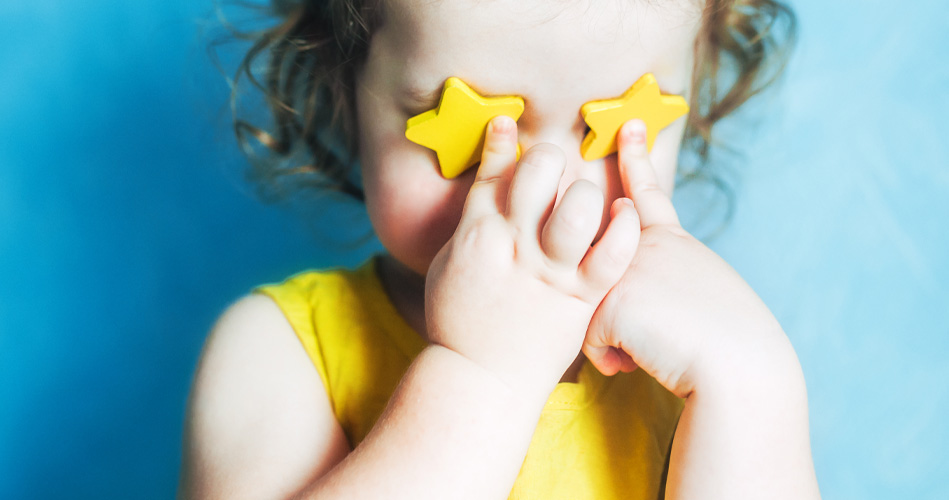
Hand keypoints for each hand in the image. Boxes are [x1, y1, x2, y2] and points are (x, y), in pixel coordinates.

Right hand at [425, 115, 640, 396]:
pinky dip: (624, 227)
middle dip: (548, 158)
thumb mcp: (449, 264)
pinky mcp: (580, 297)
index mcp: (476, 232)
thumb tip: (487, 189)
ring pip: (578, 205)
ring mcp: (549, 270)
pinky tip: (625, 213)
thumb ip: (471, 223)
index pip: (493, 169)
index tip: (510, 123)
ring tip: (585, 197)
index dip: (504, 139)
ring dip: (585, 189)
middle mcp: (513, 244)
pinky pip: (612, 253)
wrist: (480, 379)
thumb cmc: (461, 321)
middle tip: (553, 170)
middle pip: (540, 172)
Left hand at [583, 120, 789, 397]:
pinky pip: (589, 338)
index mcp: (674, 242)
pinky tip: (639, 362)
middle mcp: (645, 246)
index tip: (629, 126)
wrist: (740, 367)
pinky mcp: (609, 301)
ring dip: (615, 337)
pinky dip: (612, 359)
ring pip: (590, 306)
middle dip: (615, 305)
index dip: (636, 160)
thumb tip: (632, 298)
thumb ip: (662, 278)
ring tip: (651, 350)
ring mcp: (624, 269)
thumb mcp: (701, 290)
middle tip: (653, 323)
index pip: (649, 195)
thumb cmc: (728, 341)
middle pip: (602, 266)